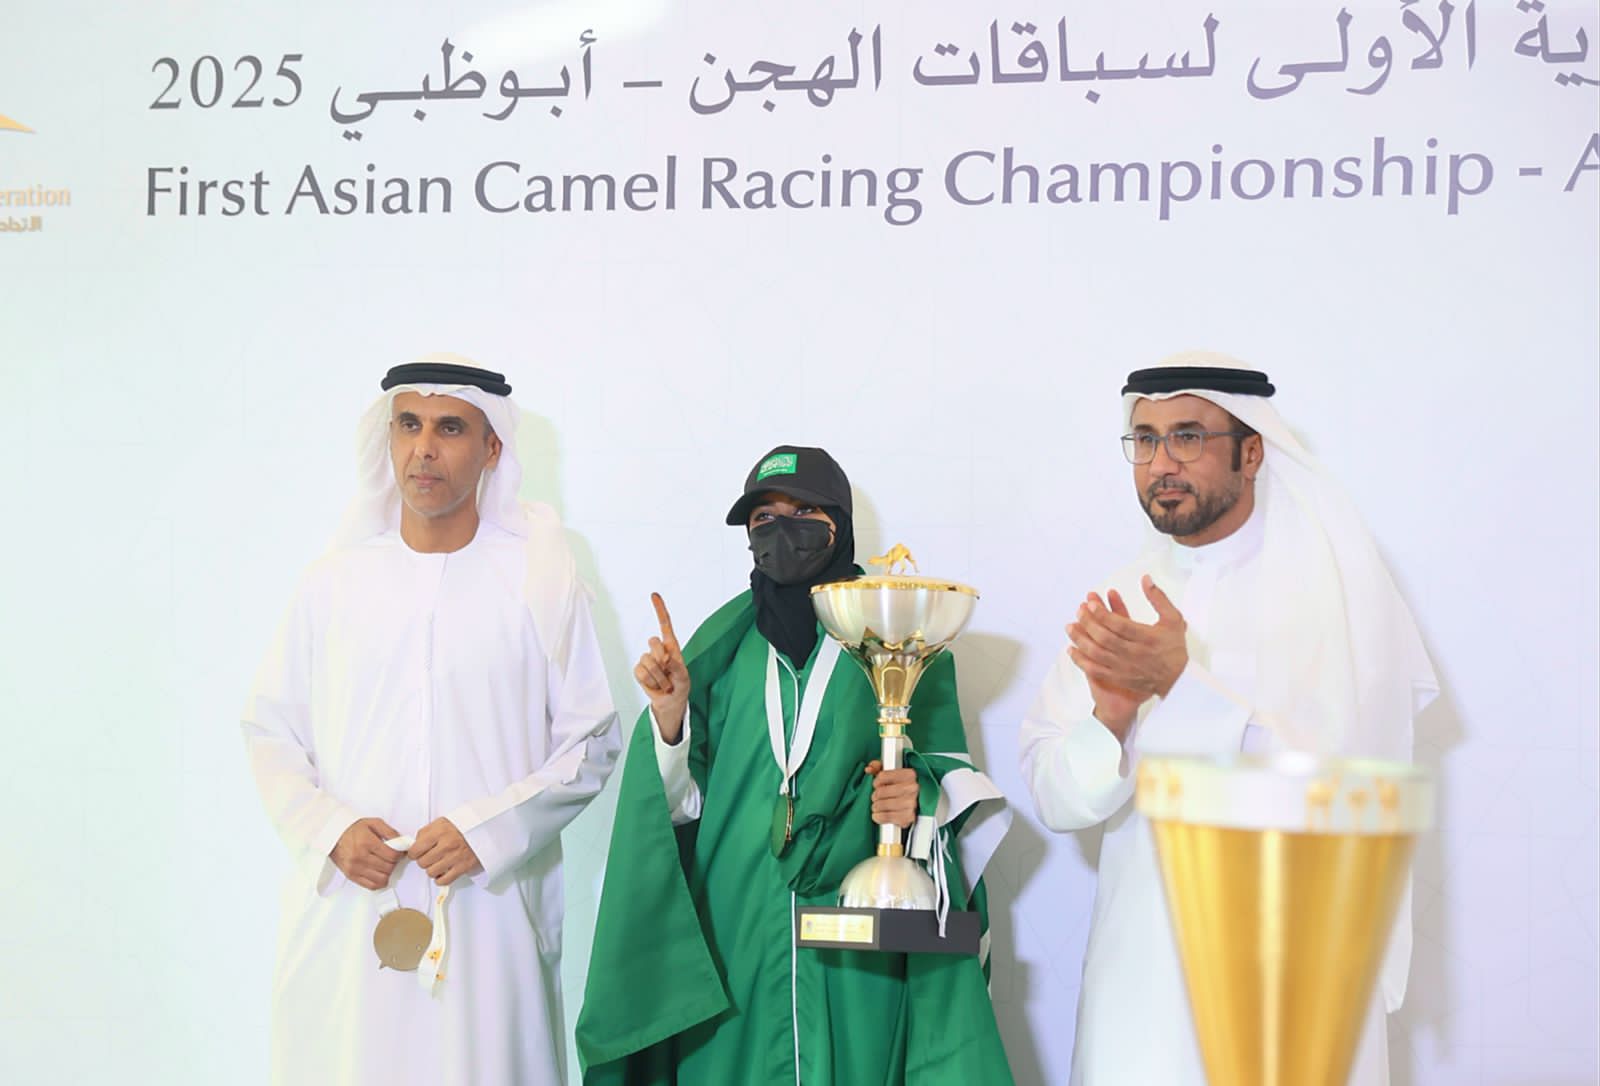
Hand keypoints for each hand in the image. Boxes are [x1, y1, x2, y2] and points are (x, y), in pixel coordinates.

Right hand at [330, 817, 404, 890]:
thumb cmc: (354, 829)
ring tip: (385, 864)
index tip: (399, 852)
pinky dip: (379, 882)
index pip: (392, 855)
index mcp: (367, 842)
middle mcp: (360, 857)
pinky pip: (371, 886)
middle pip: (388, 868)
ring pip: (381, 879)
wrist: (334, 835)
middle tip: (391, 857)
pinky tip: (379, 873)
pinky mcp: (351, 876)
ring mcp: (355, 868)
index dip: (400, 854)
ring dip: (387, 872)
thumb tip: (402, 843)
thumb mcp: (374, 823)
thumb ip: (390, 832)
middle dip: (394, 862)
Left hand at [411, 817, 481, 886]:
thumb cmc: (462, 826)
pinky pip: (443, 880)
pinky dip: (440, 878)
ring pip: (430, 872)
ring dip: (432, 869)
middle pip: (422, 863)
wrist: (485, 829)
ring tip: (438, 863)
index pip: (415, 850)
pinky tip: (443, 871)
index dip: (413, 853)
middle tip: (430, 856)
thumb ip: (425, 832)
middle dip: (423, 860)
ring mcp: (454, 858)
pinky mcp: (462, 868)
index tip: (416, 853)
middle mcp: (446, 845)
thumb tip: (414, 844)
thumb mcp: (442, 822)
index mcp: (439, 832)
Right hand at [634, 592, 689, 742]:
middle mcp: (658, 650)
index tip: (654, 595)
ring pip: (648, 661)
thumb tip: (664, 658)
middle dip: (662, 658)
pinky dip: (650, 682)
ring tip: (665, 683)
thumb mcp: (684, 676)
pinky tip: (655, 685)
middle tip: (669, 671)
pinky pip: (641, 673)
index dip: (659, 609)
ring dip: (659, 677)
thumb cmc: (680, 685)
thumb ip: (676, 666)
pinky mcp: (639, 670)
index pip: (665, 624)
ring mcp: (647, 659)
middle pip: (653, 642)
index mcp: (671, 646)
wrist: (670, 701)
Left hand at [865, 760, 918, 829]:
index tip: (877, 785)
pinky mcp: (909, 817)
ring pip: (882, 804)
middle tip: (876, 797)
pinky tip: (878, 814)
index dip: (876, 782)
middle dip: (875, 795)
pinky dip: (878, 816)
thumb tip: (869, 769)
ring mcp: (912, 803)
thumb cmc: (903, 787)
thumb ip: (879, 767)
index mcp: (909, 775)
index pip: (882, 776)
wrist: (919, 803)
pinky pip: (886, 817)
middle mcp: (913, 788)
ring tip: (877, 806)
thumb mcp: (893, 773)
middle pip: (881, 792)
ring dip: (876, 806)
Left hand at [1066, 576, 1188, 739]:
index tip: (1090, 604)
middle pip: (1105, 638)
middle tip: (1079, 610)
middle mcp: (1135, 654)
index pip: (1120, 625)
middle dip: (1088, 622)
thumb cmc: (1174, 647)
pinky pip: (1095, 670)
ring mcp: (1125, 668)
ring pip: (1097, 654)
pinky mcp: (1119, 678)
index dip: (1102, 614)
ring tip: (1070, 627)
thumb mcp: (1173, 619)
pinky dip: (1081, 660)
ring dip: (1080, 639)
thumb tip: (1145, 579)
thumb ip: (1158, 598)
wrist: (1178, 679)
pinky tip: (1071, 650)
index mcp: (1147, 638)